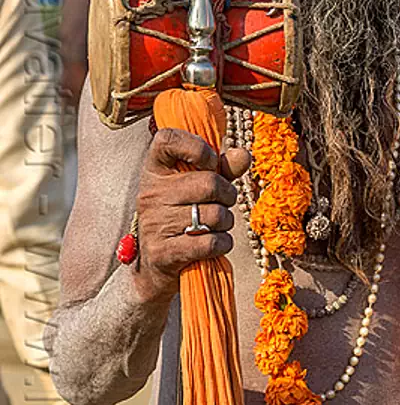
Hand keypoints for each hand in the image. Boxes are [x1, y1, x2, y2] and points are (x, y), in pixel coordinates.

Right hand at [132, 128, 250, 302]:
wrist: (156, 266)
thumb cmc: (182, 216)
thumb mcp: (197, 188)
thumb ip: (222, 169)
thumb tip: (244, 155)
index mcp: (155, 170)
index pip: (167, 139)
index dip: (197, 147)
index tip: (210, 163)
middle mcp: (150, 193)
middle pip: (208, 183)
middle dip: (228, 195)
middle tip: (225, 203)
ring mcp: (154, 223)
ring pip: (214, 215)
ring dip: (226, 223)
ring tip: (216, 226)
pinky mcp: (164, 253)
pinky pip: (211, 243)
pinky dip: (223, 244)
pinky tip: (216, 244)